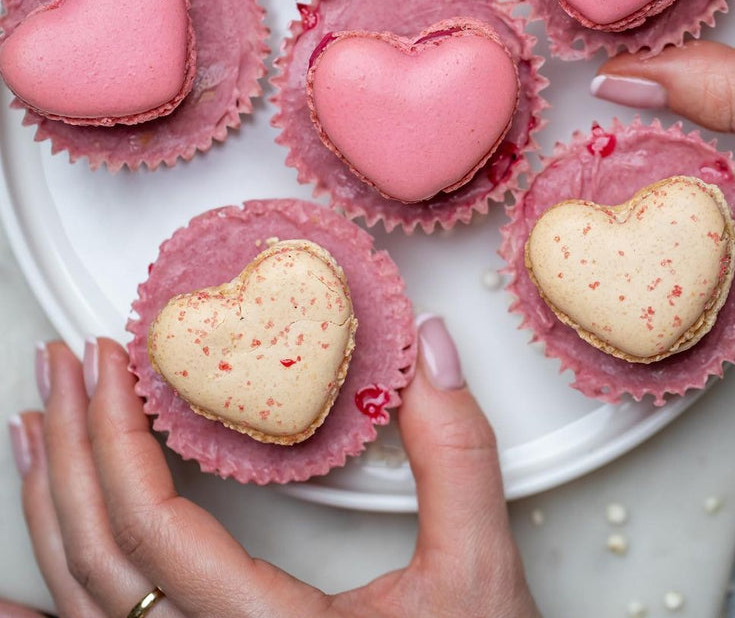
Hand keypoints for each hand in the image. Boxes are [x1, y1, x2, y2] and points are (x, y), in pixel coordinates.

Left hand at [6, 325, 540, 617]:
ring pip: (89, 602)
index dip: (118, 439)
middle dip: (71, 450)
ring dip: (52, 507)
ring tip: (36, 430)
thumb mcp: (479, 575)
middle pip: (101, 559)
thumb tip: (427, 350)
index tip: (111, 363)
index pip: (154, 532)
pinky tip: (7, 607)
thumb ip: (455, 456)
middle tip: (64, 367)